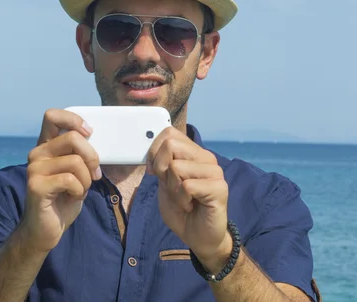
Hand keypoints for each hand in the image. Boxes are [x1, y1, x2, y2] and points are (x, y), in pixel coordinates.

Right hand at [20, 109, 101, 253]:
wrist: (46, 230)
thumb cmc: (63, 199)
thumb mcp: (76, 172)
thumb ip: (80, 154)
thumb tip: (93, 139)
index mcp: (46, 146)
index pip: (53, 116)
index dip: (73, 119)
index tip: (89, 133)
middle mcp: (37, 154)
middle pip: (72, 137)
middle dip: (92, 157)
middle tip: (94, 174)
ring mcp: (34, 169)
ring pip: (75, 161)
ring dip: (86, 179)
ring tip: (80, 190)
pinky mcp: (36, 186)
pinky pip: (70, 180)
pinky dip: (79, 191)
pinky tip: (72, 198)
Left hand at [146, 127, 230, 271]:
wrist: (198, 237)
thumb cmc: (181, 210)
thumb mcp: (164, 183)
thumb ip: (160, 164)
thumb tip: (151, 151)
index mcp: (193, 153)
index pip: (169, 133)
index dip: (154, 152)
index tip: (157, 173)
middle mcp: (206, 158)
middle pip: (171, 145)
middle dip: (161, 169)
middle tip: (173, 188)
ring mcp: (215, 171)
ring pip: (176, 167)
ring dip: (173, 189)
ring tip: (184, 199)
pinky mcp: (219, 187)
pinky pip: (186, 185)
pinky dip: (181, 199)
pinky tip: (191, 206)